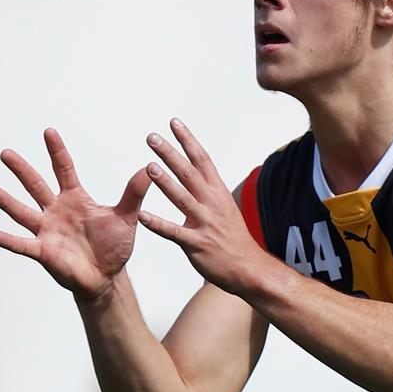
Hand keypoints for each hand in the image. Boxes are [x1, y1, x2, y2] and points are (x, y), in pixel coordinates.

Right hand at [0, 128, 151, 301]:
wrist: (107, 277)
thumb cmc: (114, 246)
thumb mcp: (126, 217)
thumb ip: (133, 194)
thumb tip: (149, 169)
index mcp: (75, 198)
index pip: (63, 169)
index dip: (56, 151)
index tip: (49, 132)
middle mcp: (56, 211)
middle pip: (36, 185)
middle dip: (21, 169)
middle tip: (5, 153)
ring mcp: (47, 231)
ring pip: (23, 212)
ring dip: (7, 201)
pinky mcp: (44, 252)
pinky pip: (23, 244)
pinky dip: (9, 240)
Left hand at [139, 119, 268, 295]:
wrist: (249, 268)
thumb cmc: (233, 238)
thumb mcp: (225, 206)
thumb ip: (209, 188)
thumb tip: (197, 168)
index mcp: (217, 192)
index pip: (202, 159)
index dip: (188, 140)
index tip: (174, 122)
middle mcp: (212, 203)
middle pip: (189, 173)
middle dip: (170, 154)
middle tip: (152, 137)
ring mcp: (205, 224)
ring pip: (183, 198)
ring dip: (165, 182)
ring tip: (149, 167)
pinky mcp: (197, 245)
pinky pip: (174, 233)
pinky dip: (158, 224)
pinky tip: (143, 217)